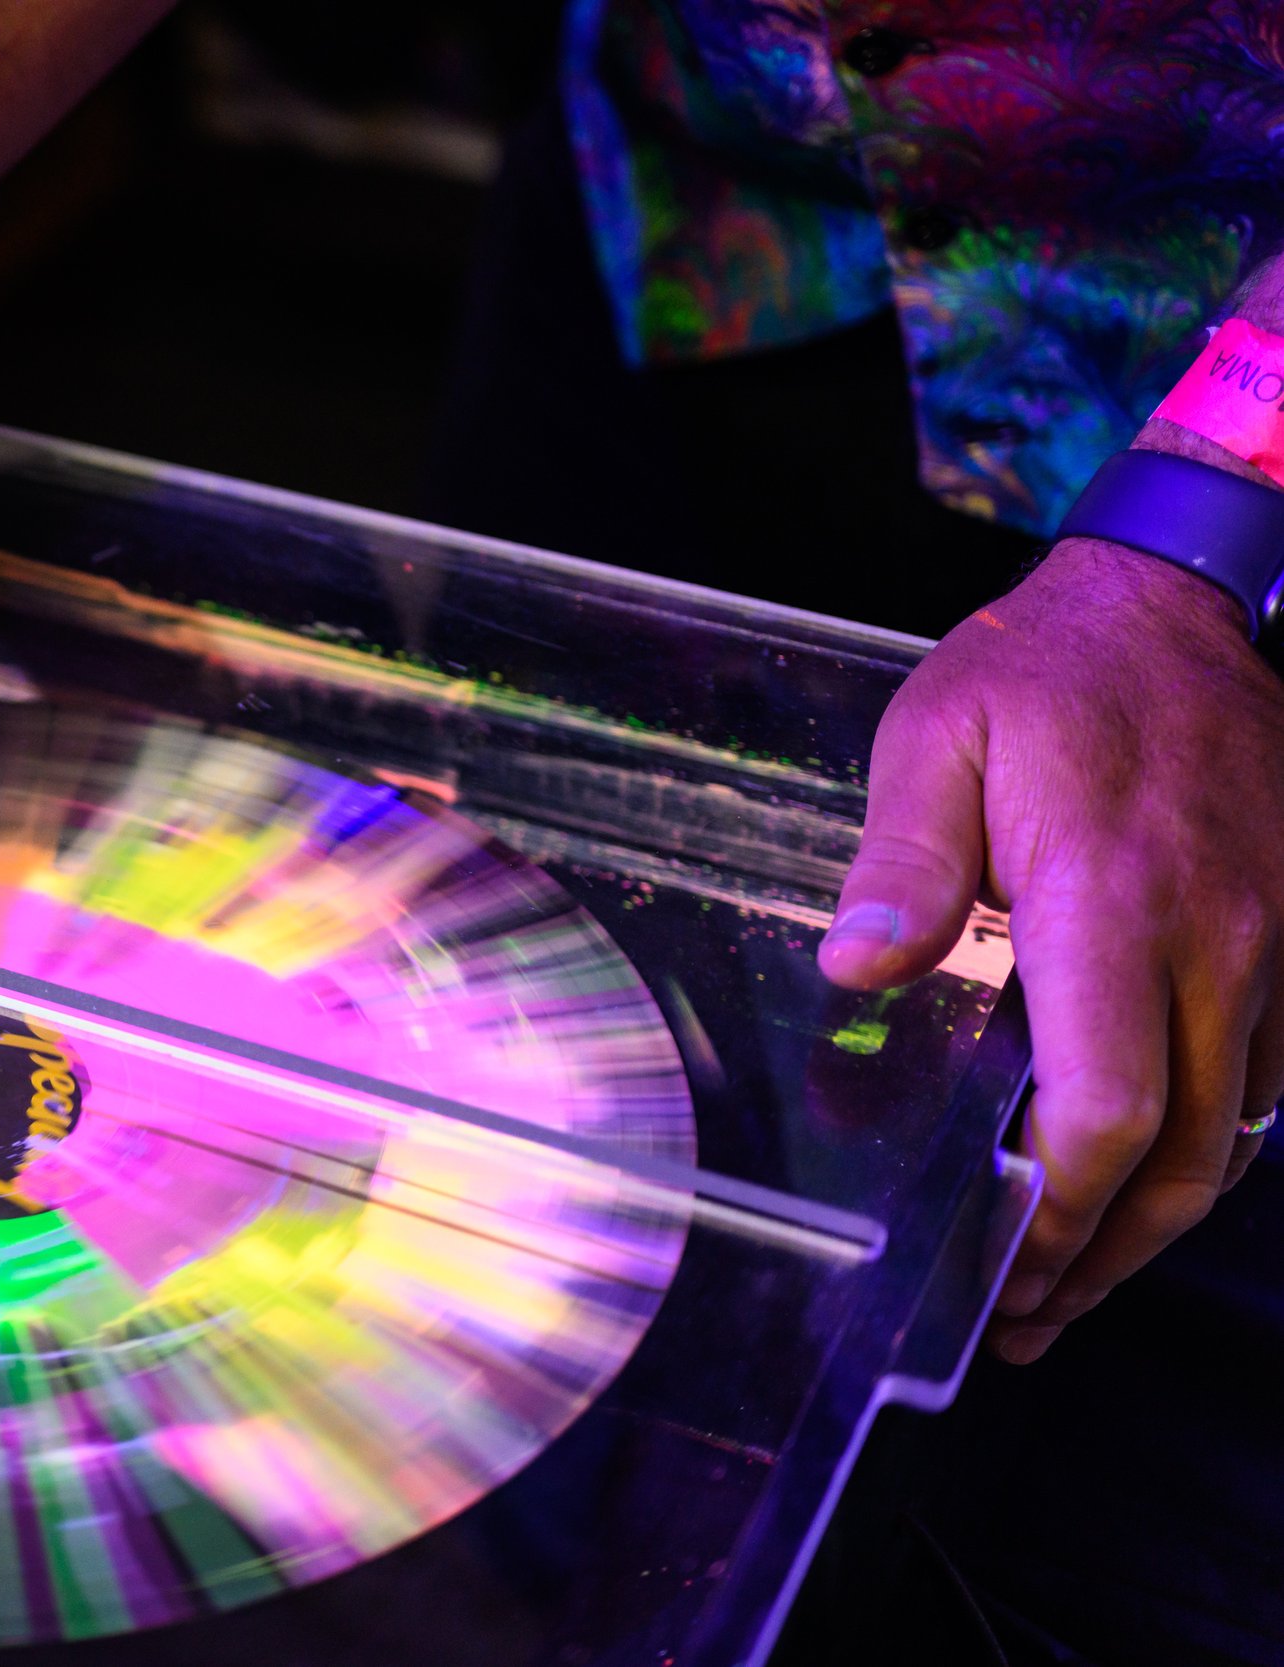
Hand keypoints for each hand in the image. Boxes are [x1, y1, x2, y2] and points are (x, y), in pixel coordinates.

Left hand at [818, 537, 1283, 1362]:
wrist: (1178, 604)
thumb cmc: (1042, 673)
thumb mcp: (934, 739)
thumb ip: (901, 863)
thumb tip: (854, 969)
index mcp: (1110, 902)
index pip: (1105, 1107)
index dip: (1056, 1211)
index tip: (997, 1267)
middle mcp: (1213, 943)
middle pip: (1179, 1155)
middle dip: (1102, 1257)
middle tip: (1025, 1319)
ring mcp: (1270, 947)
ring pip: (1234, 1137)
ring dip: (1156, 1227)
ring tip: (1074, 1287)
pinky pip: (1266, 1086)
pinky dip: (1206, 1156)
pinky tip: (1145, 1189)